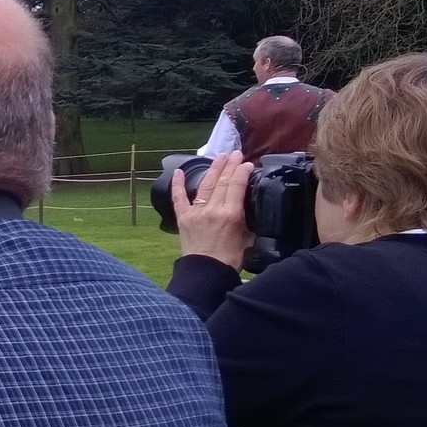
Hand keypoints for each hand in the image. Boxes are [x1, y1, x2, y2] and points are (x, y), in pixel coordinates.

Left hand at [171, 151, 255, 271]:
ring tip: (219, 157)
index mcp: (230, 214)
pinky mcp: (183, 218)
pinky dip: (178, 184)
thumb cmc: (230, 259)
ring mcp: (196, 212)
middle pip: (221, 181)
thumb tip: (249, 206)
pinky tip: (179, 172)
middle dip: (229, 165)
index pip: (236, 185)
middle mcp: (212, 209)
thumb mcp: (248, 238)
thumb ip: (248, 220)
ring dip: (213, 169)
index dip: (241, 172)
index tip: (246, 163)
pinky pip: (179, 198)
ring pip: (205, 185)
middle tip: (235, 153)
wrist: (206, 272)